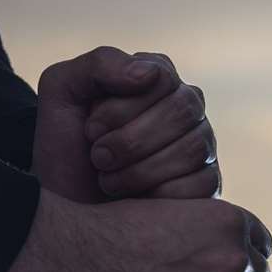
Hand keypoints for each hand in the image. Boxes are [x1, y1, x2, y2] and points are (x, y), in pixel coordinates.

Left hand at [34, 47, 218, 202]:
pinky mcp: (208, 184)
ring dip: (139, 171)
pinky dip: (159, 195)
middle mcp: (187, 108)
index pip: (160, 78)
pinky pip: (201, 185)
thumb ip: (101, 64)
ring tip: (109, 180)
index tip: (90, 129)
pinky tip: (135, 201)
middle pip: (182, 111)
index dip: (120, 108)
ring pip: (192, 149)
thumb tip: (149, 72)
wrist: (67, 207)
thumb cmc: (65, 147)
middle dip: (130, 141)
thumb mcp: (63, 91)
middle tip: (98, 157)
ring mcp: (202, 146)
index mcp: (157, 78)